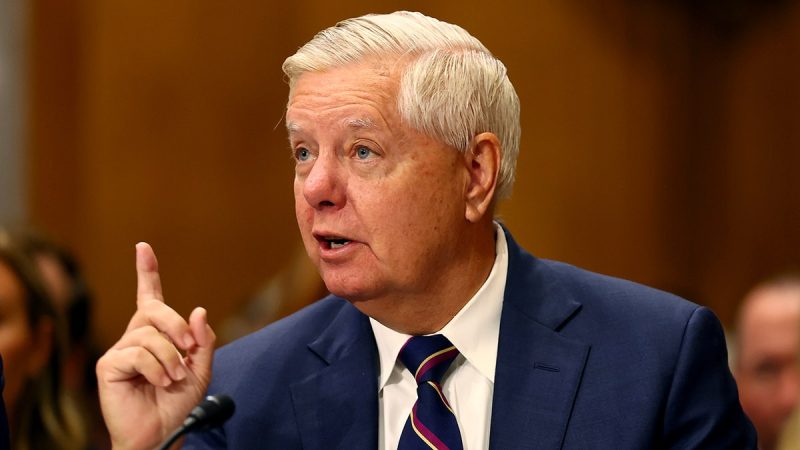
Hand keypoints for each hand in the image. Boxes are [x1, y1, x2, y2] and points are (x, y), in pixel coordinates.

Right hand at [96, 243, 215, 449]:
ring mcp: (120, 350)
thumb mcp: (201, 369)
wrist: (162, 433)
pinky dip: (156, 369)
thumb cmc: (177, 402)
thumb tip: (198, 311)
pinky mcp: (108, 366)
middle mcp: (135, 336)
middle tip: (188, 349)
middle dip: (177, 326)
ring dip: (170, 358)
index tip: (143, 247)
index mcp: (156, 333)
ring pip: (149, 335)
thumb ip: (202, 340)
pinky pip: (138, 353)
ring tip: (172, 379)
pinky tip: (159, 383)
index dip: (146, 271)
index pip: (150, 296)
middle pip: (155, 310)